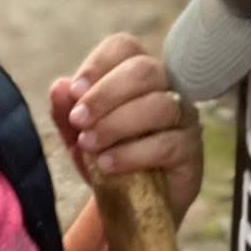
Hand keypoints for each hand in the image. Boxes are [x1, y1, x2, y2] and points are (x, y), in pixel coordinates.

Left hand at [49, 32, 202, 226]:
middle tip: (79, 120)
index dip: (98, 64)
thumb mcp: (76, 134)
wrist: (127, 204)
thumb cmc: (104, 154)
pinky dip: (131, 153)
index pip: (124, 46)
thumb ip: (65, 110)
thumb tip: (59, 87)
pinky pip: (166, 143)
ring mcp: (182, 116)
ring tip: (88, 145)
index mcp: (135, 71)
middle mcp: (165, 86)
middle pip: (144, 70)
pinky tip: (106, 165)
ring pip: (158, 105)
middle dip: (105, 94)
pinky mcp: (191, 150)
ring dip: (116, 124)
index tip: (74, 91)